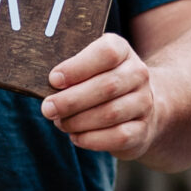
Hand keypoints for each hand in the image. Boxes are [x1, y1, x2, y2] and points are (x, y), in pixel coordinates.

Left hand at [43, 33, 161, 157]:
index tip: (54, 79)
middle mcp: (138, 74)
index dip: (78, 67)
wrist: (138, 104)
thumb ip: (71, 68)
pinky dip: (92, 139)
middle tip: (48, 108)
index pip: (107, 53)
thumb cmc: (101, 81)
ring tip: (60, 122)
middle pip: (107, 86)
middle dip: (71, 100)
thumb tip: (47, 84)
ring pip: (110, 114)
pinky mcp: (142, 129)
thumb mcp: (90, 65)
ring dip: (79, 121)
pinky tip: (75, 136)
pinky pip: (118, 136)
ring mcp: (144, 103)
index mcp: (123, 51)